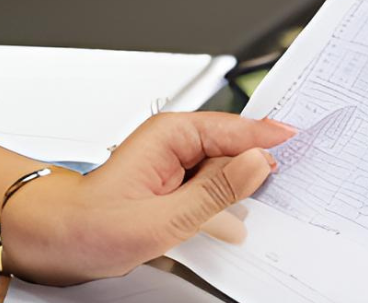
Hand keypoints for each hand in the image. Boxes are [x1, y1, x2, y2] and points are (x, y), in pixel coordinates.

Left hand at [2, 112, 296, 284]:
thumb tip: (258, 162)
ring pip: (227, 171)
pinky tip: (233, 223)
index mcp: (171, 134)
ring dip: (242, 190)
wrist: (62, 239)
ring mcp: (176, 165)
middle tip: (296, 179)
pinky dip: (227, 204)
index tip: (305, 140)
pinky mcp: (175, 186)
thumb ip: (215, 191)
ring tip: (263, 203)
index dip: (271, 135)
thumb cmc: (94, 224)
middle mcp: (174, 143)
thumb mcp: (163, 217)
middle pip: (236, 148)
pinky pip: (213, 189)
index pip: (235, 128)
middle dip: (261, 165)